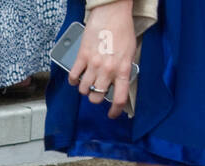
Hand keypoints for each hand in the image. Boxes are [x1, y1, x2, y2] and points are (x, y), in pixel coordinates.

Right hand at [72, 0, 135, 118]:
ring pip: (84, 90)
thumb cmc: (122, 29)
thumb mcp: (130, 52)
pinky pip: (74, 77)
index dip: (115, 111)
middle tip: (96, 92)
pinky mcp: (81, 57)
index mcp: (122, 69)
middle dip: (95, 98)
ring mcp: (93, 64)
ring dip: (85, 89)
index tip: (112, 115)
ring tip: (87, 84)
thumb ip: (123, 68)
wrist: (112, 13)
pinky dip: (74, 80)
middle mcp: (107, 70)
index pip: (119, 98)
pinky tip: (77, 78)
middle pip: (96, 97)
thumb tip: (117, 82)